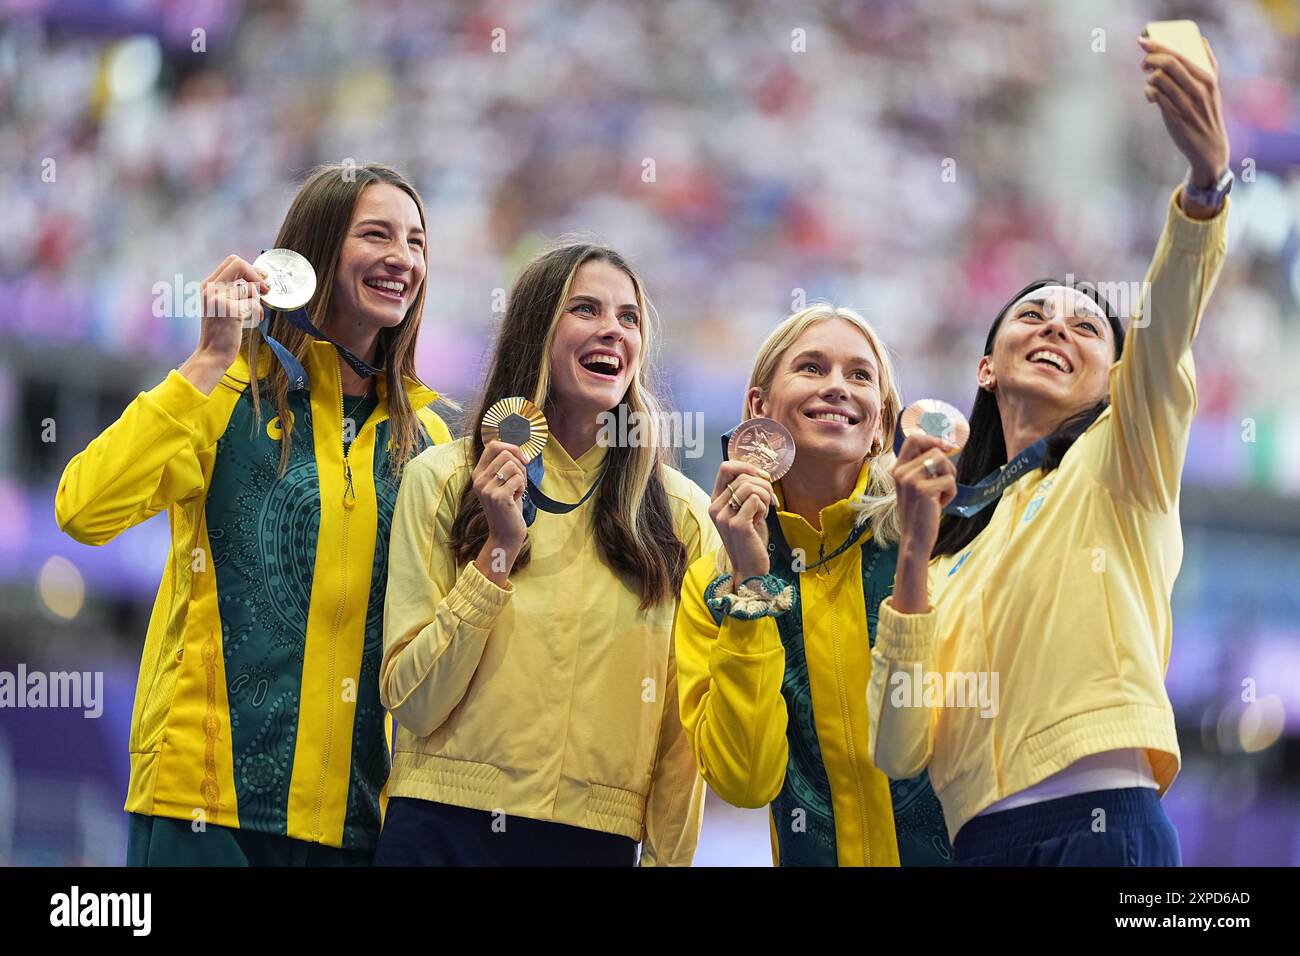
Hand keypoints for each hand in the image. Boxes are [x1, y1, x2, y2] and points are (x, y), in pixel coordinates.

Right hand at [180, 255, 269, 392]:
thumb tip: (260, 278)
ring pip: (250, 287)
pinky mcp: (229, 309)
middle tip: (266, 289)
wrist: (212, 354)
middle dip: (257, 275)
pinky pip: (254, 303)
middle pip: (239, 264)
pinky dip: (258, 312)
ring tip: (253, 313)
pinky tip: (254, 320)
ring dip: (258, 301)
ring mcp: (218, 297)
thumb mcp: (222, 305)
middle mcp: (210, 288)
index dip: (251, 267)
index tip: (261, 278)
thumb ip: (234, 290)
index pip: (232, 261)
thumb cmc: (222, 331)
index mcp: (208, 284)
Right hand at [471, 440, 529, 582]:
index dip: (511, 447)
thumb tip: (517, 449)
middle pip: (506, 454)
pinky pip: (518, 479)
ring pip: (513, 465)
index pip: (493, 445)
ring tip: (516, 491)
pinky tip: (516, 498)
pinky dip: (522, 488)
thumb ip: (504, 466)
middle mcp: (479, 480)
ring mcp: (487, 488)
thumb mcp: (502, 483)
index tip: (523, 459)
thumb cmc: (508, 507)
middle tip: (519, 482)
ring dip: (522, 478)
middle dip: (520, 465)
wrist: (506, 534)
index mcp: (478, 474)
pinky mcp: (498, 497)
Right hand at [708, 460, 775, 581]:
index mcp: (716, 501)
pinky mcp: (737, 524)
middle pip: (743, 476)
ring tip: (763, 512)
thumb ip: (746, 491)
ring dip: (765, 496)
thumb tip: (760, 472)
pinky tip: (761, 520)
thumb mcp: (746, 510)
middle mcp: (715, 507)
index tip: (762, 478)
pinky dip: (764, 507)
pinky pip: (756, 500)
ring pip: (750, 486)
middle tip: (769, 501)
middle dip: (763, 485)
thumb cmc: (751, 538)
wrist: (750, 567)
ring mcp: (724, 516)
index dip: (748, 467)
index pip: (726, 467)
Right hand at [892, 434, 958, 557]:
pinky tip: (940, 504)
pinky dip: (951, 493)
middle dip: (947, 465)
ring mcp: (910, 480)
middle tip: (944, 483)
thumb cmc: (920, 512)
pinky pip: (949, 480)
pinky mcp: (923, 490)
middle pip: (934, 450)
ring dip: (949, 478)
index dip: (933, 439)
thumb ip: (924, 467)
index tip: (947, 447)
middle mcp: (901, 471)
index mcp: (898, 469)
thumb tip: (946, 446)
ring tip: (941, 494)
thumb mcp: (916, 486)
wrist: (914, 537)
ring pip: (943, 461)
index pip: (913, 439)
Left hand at [1139, 35, 1229, 188]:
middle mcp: (1198, 89)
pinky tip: (1151, 96)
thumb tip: (1201, 41)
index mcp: (1207, 78)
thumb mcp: (1213, 88)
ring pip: (1159, 79)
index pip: (1180, 55)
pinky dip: (1149, 92)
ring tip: (1151, 83)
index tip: (1142, 41)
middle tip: (1143, 64)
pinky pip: (1156, 97)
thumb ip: (1209, 64)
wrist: (1209, 147)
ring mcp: (1186, 103)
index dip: (1158, 46)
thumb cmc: (1206, 113)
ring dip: (1149, 78)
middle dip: (1150, 59)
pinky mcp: (1175, 117)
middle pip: (1168, 63)